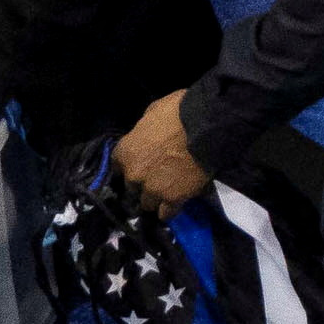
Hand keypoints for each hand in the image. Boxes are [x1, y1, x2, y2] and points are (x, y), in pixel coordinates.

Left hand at [112, 90, 207, 211]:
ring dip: (156, 198)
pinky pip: (166, 213)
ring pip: (147, 203)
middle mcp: (134, 174)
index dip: (129, 165)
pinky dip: (170, 209)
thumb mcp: (154, 111)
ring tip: (169, 192)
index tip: (139, 164)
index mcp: (126, 151)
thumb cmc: (179, 111)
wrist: (205, 126)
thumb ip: (144, 130)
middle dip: (143, 183)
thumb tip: (147, 135)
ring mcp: (152, 189)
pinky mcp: (172, 199)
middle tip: (158, 177)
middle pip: (132, 188)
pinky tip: (177, 203)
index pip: (117, 166)